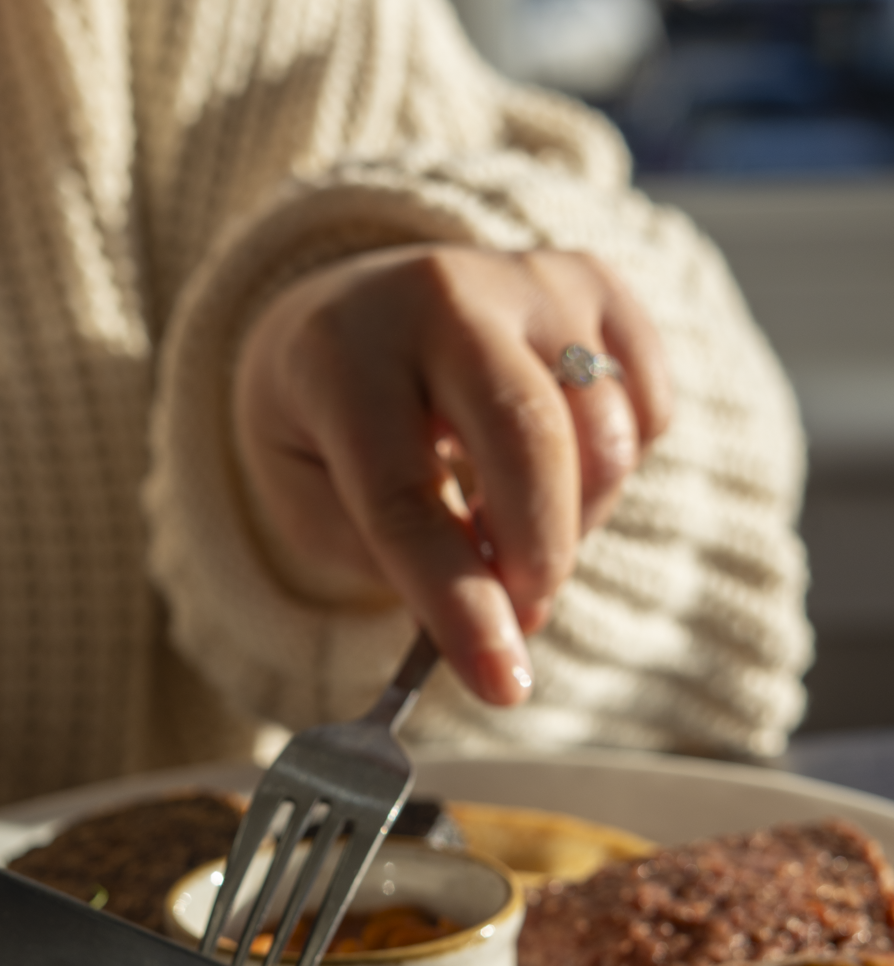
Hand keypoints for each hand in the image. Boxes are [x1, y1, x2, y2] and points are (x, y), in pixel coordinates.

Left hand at [233, 244, 671, 707]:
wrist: (352, 310)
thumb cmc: (331, 428)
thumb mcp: (315, 504)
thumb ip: (397, 561)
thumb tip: (504, 624)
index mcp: (338, 353)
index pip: (404, 495)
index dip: (460, 601)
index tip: (505, 686)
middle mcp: (439, 294)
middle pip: (529, 438)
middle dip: (539, 558)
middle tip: (524, 618)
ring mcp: (527, 279)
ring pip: (606, 433)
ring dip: (576, 522)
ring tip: (514, 533)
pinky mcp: (596, 282)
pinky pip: (650, 405)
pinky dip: (615, 467)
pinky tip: (551, 466)